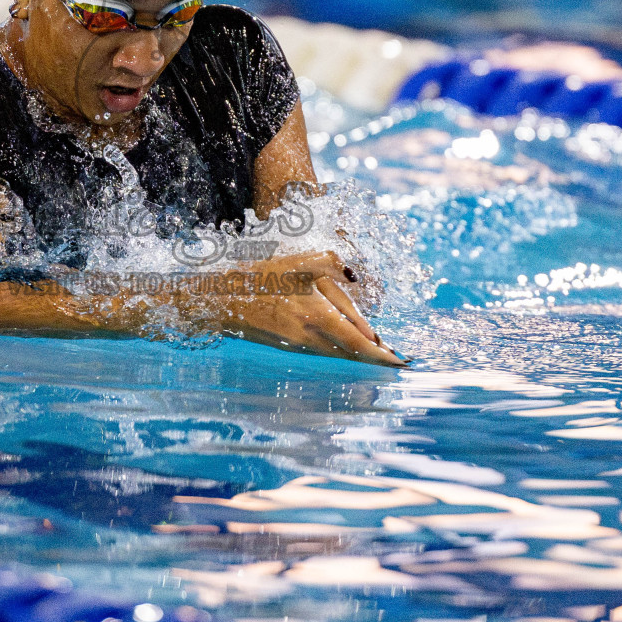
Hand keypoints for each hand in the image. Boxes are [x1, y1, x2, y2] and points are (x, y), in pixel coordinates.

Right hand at [228, 250, 404, 365]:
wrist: (221, 298)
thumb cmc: (261, 274)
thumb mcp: (299, 260)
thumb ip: (333, 265)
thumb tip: (356, 278)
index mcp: (316, 315)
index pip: (358, 342)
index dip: (381, 355)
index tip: (400, 362)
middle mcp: (309, 337)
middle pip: (351, 353)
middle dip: (375, 357)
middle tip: (398, 361)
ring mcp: (298, 344)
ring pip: (337, 353)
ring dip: (359, 353)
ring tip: (381, 352)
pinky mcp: (289, 344)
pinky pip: (322, 349)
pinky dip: (339, 349)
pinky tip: (348, 344)